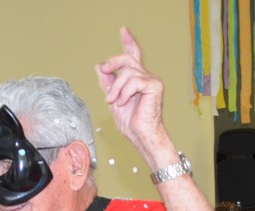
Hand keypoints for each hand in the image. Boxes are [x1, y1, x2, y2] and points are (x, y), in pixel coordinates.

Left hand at [96, 28, 166, 155]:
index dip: (128, 43)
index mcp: (137, 80)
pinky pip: (134, 81)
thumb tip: (99, 67)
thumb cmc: (132, 123)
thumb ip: (108, 84)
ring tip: (114, 101)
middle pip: (127, 59)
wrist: (142, 136)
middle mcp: (146, 77)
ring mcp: (152, 80)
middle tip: (103, 70)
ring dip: (116, 88)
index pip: (133, 56)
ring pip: (127, 72)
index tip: (123, 30)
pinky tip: (124, 102)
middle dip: (113, 63)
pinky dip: (125, 93)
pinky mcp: (154, 86)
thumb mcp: (113, 100)